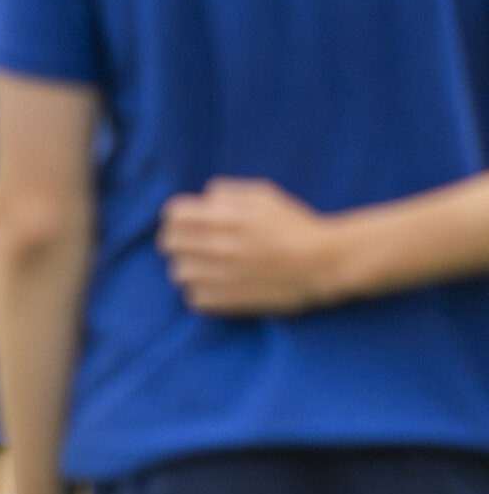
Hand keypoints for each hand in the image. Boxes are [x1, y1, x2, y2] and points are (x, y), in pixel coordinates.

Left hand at [157, 176, 358, 315]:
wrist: (325, 263)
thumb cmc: (296, 226)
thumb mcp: (263, 196)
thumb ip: (228, 192)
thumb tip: (203, 199)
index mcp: (224, 218)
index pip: (173, 215)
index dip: (178, 216)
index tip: (188, 221)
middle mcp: (217, 246)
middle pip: (169, 243)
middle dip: (179, 240)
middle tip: (194, 244)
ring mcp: (220, 275)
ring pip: (178, 272)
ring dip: (189, 267)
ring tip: (206, 266)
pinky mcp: (228, 301)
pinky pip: (195, 298)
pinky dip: (201, 292)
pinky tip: (218, 285)